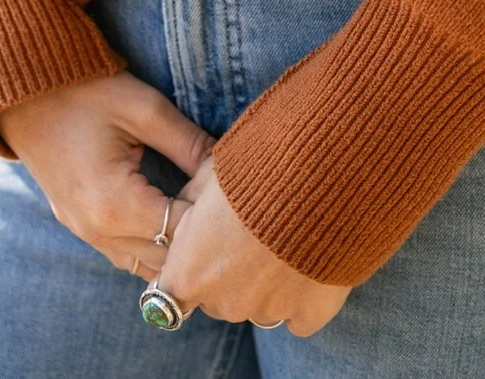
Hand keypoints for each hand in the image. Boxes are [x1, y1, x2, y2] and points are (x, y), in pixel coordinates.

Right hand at [0, 72, 212, 278]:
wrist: (25, 92)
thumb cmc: (87, 92)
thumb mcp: (144, 108)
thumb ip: (189, 143)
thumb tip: (230, 168)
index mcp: (114, 203)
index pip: (182, 232)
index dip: (213, 217)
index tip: (234, 194)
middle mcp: (97, 231)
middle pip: (166, 260)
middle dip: (199, 240)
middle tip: (227, 212)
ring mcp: (85, 234)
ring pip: (146, 267)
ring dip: (176, 250)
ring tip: (205, 221)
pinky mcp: (80, 228)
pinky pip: (126, 255)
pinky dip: (152, 247)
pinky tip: (174, 223)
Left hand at [156, 155, 350, 335]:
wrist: (313, 173)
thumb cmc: (252, 169)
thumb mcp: (205, 176)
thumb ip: (189, 208)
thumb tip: (185, 219)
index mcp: (189, 273)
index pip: (171, 293)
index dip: (188, 272)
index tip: (203, 254)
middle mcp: (224, 302)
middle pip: (219, 299)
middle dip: (229, 275)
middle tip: (250, 234)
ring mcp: (268, 311)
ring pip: (260, 306)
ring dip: (267, 283)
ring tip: (286, 239)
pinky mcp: (308, 313)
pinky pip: (300, 316)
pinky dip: (303, 297)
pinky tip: (310, 263)